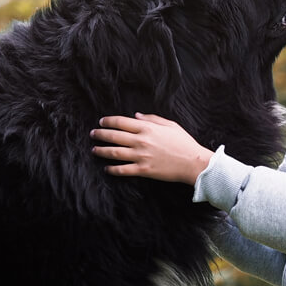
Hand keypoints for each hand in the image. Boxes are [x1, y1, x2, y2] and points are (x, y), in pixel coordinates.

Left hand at [90, 113, 213, 184]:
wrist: (193, 162)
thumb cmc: (184, 143)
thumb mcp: (170, 125)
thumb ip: (152, 119)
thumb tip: (136, 116)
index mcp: (147, 128)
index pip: (121, 122)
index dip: (109, 121)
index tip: (102, 122)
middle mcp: (141, 141)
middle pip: (114, 136)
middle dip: (100, 134)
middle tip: (93, 134)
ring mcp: (141, 156)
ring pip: (114, 153)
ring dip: (101, 151)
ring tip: (94, 150)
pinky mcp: (143, 170)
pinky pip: (123, 170)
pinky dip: (113, 169)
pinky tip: (107, 168)